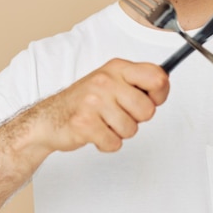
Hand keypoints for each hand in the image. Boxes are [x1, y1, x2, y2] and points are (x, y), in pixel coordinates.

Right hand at [31, 59, 168, 153]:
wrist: (49, 119)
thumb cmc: (86, 101)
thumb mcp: (113, 80)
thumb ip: (138, 81)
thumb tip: (163, 84)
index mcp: (117, 68)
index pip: (157, 76)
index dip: (160, 94)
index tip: (152, 99)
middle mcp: (106, 81)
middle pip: (147, 110)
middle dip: (136, 119)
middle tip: (119, 114)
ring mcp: (93, 101)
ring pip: (131, 130)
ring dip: (119, 132)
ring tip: (104, 123)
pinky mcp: (84, 124)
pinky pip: (114, 143)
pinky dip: (106, 144)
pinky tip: (95, 132)